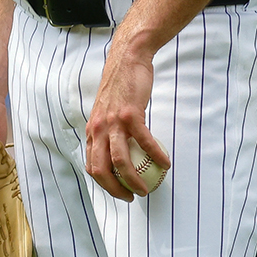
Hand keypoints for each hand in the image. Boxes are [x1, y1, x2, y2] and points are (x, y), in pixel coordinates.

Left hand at [85, 39, 168, 200]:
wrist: (127, 60)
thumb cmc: (121, 87)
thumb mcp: (107, 112)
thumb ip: (108, 132)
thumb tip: (118, 155)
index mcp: (91, 131)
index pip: (92, 166)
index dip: (105, 185)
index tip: (121, 192)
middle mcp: (97, 129)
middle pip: (101, 170)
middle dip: (117, 190)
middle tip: (134, 197)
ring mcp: (112, 122)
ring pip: (120, 161)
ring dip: (134, 180)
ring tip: (147, 188)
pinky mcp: (129, 114)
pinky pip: (144, 142)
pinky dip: (155, 155)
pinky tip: (165, 163)